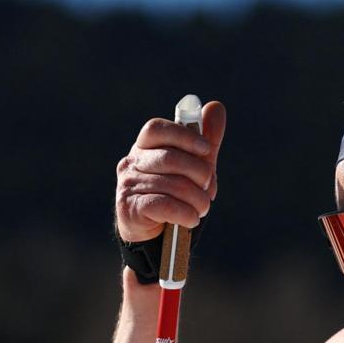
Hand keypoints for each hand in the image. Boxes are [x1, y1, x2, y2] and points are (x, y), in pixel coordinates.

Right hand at [115, 101, 226, 242]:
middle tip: (208, 188)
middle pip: (169, 158)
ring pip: (172, 185)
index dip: (183, 135)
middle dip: (199, 174)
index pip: (156, 128)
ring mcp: (128, 184)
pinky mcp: (129, 208)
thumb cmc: (177, 196)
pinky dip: (186, 214)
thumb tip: (215, 106)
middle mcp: (132, 162)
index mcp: (146, 147)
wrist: (157, 236)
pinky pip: (164, 205)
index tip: (206, 150)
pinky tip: (191, 219)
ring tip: (202, 208)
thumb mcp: (195, 168)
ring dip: (197, 200)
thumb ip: (205, 141)